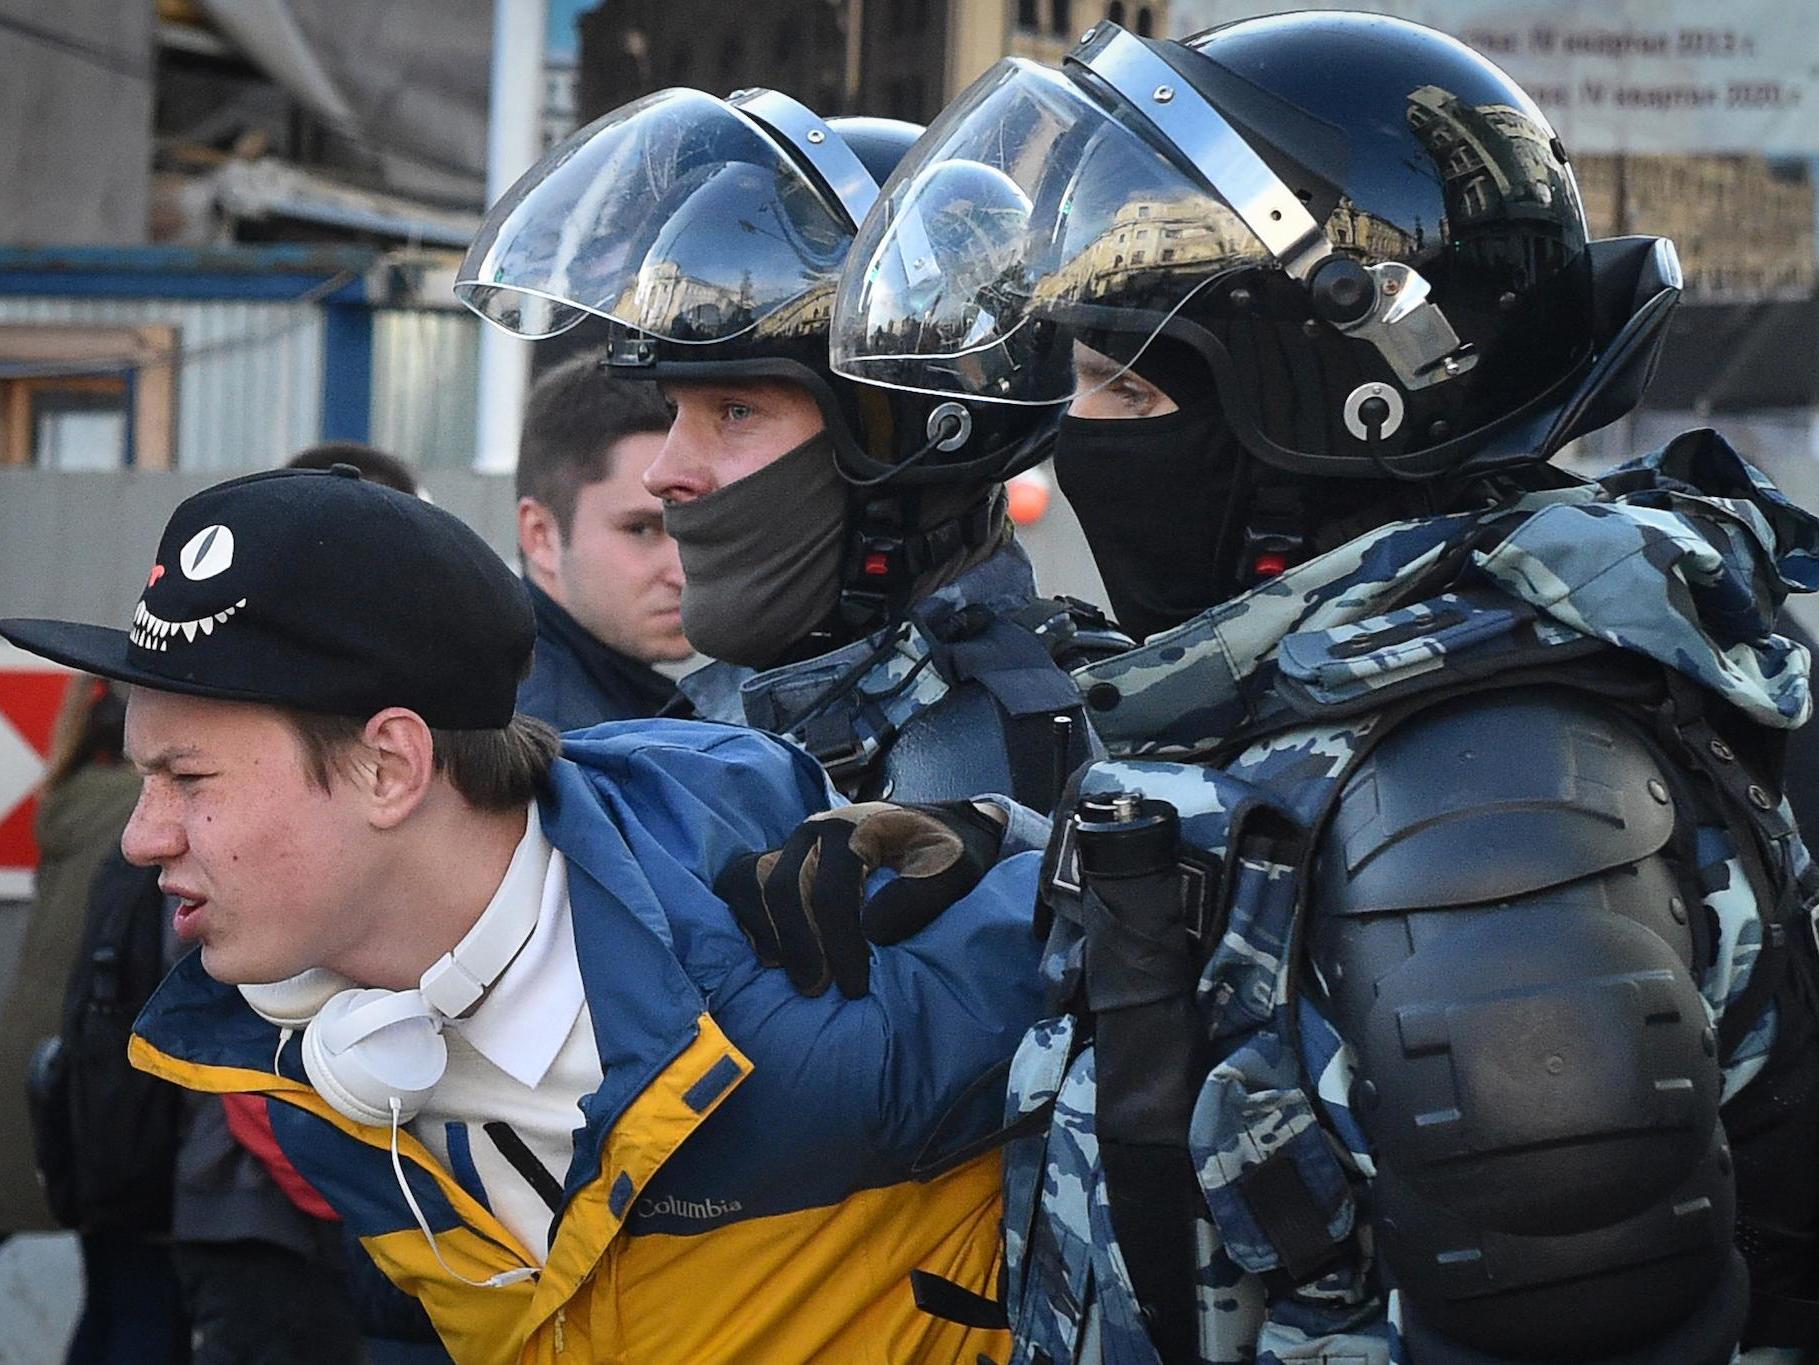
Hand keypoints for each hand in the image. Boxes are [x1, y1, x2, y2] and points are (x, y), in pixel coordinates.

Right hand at [714, 801, 1007, 998]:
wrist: (935, 830)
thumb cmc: (945, 854)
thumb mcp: (954, 868)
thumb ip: (923, 895)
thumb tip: (874, 931)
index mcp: (856, 828)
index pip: (831, 892)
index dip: (839, 945)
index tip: (855, 988)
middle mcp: (815, 831)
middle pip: (785, 890)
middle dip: (801, 947)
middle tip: (819, 990)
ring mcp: (792, 844)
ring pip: (755, 885)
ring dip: (774, 937)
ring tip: (799, 979)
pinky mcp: (778, 859)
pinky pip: (741, 883)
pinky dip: (749, 918)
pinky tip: (772, 954)